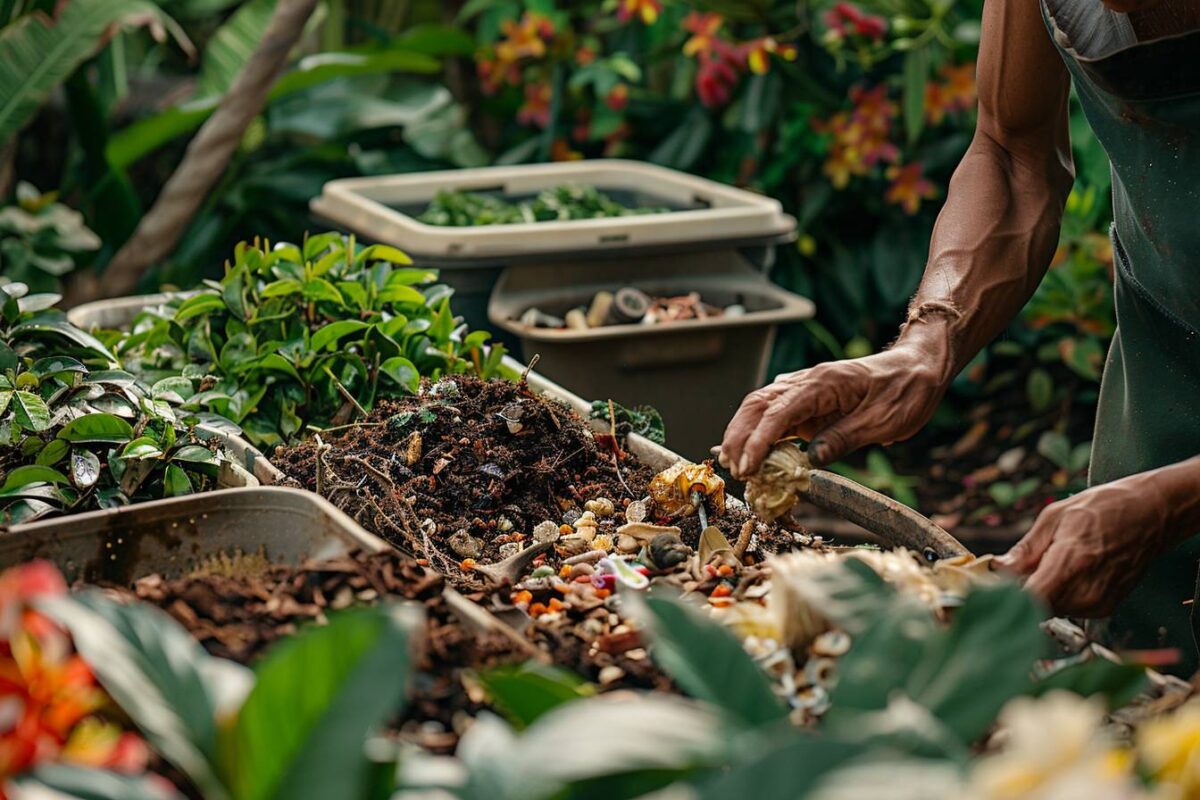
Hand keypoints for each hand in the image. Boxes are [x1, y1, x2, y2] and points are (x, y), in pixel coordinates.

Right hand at [719, 324, 952, 477]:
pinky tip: (750, 452)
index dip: (759, 440)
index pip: (779, 412)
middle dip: (739, 436)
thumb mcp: (881, 421)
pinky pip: (774, 415)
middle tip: (732, 468)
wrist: (917, 369)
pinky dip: (758, 433)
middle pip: (757, 405)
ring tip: (734, 463)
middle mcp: (806, 382)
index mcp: (823, 383)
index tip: (748, 466)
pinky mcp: (807, 401)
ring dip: (743, 434)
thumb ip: (842, 439)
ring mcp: (804, 390)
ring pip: (759, 407)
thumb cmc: (904, 391)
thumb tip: (809, 461)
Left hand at [997, 476, 1175, 616]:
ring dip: (1039, 592)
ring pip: (1050, 609)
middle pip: (1035, 607)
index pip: (1029, 600)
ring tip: (1046, 564)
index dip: (1005, 596)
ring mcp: (1099, 602)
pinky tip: (1064, 572)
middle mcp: (1087, 589)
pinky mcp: (1105, 608)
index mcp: (1072, 562)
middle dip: (1018, 592)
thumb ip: (1025, 550)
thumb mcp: (1055, 517)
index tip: (990, 587)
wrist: (1152, 514)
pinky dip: (1058, 594)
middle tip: (1013, 570)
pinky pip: (1068, 608)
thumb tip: (998, 569)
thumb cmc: (1105, 508)